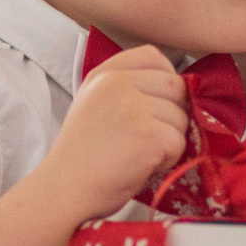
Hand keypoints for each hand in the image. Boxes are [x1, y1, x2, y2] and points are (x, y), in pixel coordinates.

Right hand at [32, 44, 190, 220]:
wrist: (64, 190)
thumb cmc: (82, 155)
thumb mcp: (94, 104)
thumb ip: (127, 88)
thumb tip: (177, 89)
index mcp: (104, 73)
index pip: (153, 56)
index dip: (165, 79)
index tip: (157, 103)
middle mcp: (118, 84)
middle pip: (175, 86)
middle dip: (172, 114)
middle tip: (149, 138)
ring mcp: (133, 108)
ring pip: (181, 117)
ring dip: (170, 140)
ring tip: (141, 154)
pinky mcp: (148, 135)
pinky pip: (179, 142)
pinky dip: (169, 159)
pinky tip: (144, 166)